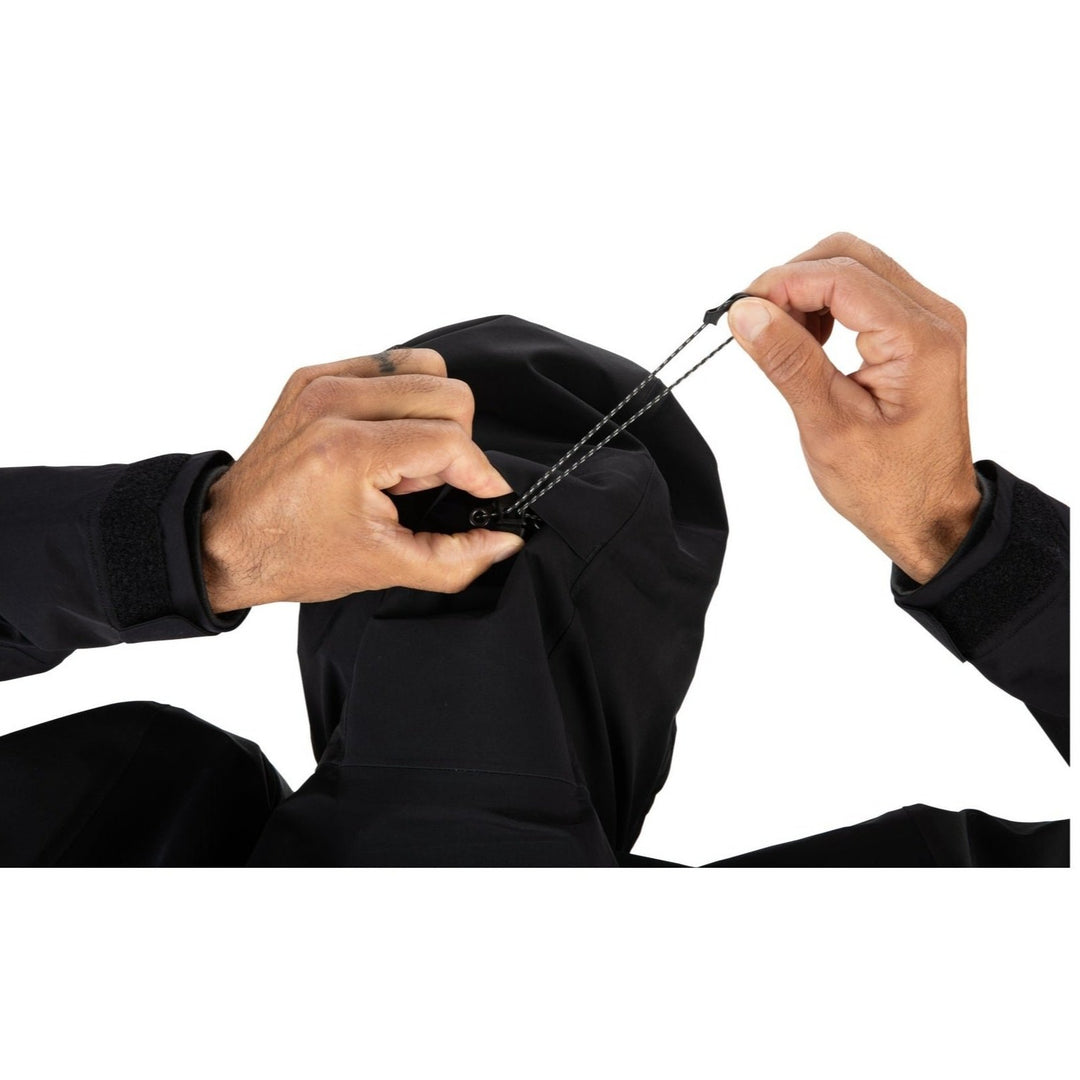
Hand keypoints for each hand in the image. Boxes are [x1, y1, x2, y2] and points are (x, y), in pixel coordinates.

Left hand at [200, 347, 524, 610]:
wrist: (226, 538)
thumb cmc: (294, 553)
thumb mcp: (384, 569)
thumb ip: (457, 558)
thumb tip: (506, 540)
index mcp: (348, 451)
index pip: (451, 441)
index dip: (481, 476)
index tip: (486, 498)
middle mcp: (334, 403)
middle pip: (449, 394)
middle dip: (454, 445)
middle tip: (423, 484)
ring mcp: (321, 383)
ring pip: (425, 368)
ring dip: (431, 414)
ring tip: (403, 458)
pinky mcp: (313, 375)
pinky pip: (390, 364)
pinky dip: (402, 399)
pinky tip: (384, 439)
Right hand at [726, 233, 982, 584]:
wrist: (930, 515)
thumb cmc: (887, 486)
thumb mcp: (828, 426)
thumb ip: (788, 361)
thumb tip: (745, 312)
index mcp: (919, 340)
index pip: (840, 275)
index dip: (781, 284)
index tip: (739, 314)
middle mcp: (933, 317)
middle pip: (848, 257)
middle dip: (791, 282)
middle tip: (753, 325)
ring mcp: (928, 321)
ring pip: (854, 268)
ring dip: (806, 293)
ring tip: (781, 342)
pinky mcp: (916, 332)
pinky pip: (863, 293)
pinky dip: (825, 307)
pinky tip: (808, 345)